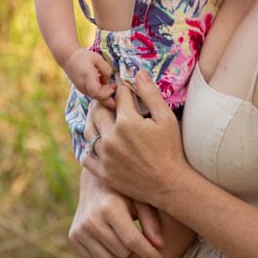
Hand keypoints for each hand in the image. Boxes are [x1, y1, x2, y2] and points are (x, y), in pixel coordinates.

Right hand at [63, 48, 116, 104]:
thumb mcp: (97, 58)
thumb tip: (108, 81)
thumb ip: (106, 69)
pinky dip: (100, 92)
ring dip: (104, 93)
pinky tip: (101, 82)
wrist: (68, 58)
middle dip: (109, 94)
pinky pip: (93, 94)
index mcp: (88, 77)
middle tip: (114, 85)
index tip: (114, 85)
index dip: (107, 92)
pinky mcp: (82, 90)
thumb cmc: (83, 56)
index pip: (97, 92)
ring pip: (96, 97)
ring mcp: (82, 90)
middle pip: (98, 98)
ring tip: (106, 81)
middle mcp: (84, 86)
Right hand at [69, 167, 164, 257]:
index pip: (133, 240)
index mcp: (110, 207)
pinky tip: (107, 238)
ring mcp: (79, 229)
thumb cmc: (125, 192)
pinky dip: (104, 255)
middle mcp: (92, 219)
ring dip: (118, 252)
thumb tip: (160, 246)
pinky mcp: (73, 237)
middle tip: (132, 233)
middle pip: (122, 252)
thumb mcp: (141, 200)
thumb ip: (151, 222)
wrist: (95, 183)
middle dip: (132, 248)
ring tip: (119, 235)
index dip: (149, 254)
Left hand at [82, 70, 186, 205]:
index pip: (119, 95)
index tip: (122, 83)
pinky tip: (96, 142)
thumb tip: (138, 73)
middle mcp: (111, 138)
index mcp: (127, 122)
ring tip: (100, 116)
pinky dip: (88, 147)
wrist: (169, 184)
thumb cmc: (171, 150)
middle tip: (108, 98)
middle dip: (103, 100)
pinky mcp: (102, 173)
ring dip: (93, 120)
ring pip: (88, 131)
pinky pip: (86, 156)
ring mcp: (105, 157)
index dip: (122, 86)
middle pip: (98, 110)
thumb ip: (150, 94)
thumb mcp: (166, 119)